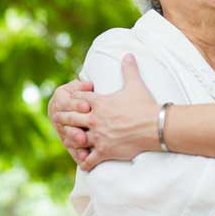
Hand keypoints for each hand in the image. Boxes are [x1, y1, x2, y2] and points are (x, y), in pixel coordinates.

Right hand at [48, 78, 93, 162]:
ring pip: (67, 136)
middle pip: (65, 121)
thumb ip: (82, 86)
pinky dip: (77, 154)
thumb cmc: (82, 92)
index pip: (66, 102)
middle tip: (84, 128)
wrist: (76, 105)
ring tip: (83, 143)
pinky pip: (71, 148)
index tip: (87, 107)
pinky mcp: (68, 141)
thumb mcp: (80, 86)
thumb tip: (88, 85)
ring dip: (75, 140)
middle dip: (75, 125)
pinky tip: (84, 159)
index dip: (76, 104)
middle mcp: (57, 115)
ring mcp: (62, 129)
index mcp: (59, 99)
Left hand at [58, 54, 160, 170]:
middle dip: (64, 118)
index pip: (76, 99)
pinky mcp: (105, 151)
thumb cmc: (145, 105)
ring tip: (68, 140)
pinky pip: (88, 160)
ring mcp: (99, 136)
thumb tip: (128, 55)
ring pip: (75, 138)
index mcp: (99, 102)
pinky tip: (82, 160)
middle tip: (59, 120)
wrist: (156, 126)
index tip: (69, 102)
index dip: (71, 99)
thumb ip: (128, 69)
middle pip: (70, 118)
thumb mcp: (135, 84)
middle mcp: (95, 119)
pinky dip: (83, 161)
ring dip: (71, 139)